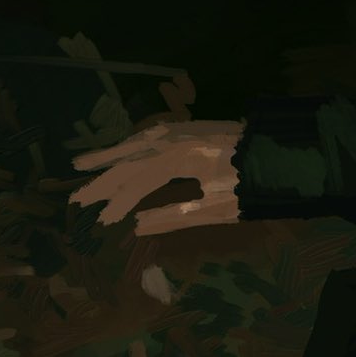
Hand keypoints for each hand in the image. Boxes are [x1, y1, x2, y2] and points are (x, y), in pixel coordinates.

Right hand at [72, 120, 245, 233]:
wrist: (278, 151)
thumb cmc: (252, 184)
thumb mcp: (218, 207)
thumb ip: (175, 216)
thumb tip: (138, 226)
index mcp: (176, 158)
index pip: (137, 183)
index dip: (118, 204)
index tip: (102, 222)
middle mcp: (170, 139)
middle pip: (129, 162)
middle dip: (103, 182)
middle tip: (77, 200)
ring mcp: (178, 131)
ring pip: (134, 144)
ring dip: (108, 157)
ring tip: (80, 165)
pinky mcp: (186, 130)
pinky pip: (147, 138)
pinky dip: (129, 146)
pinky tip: (121, 153)